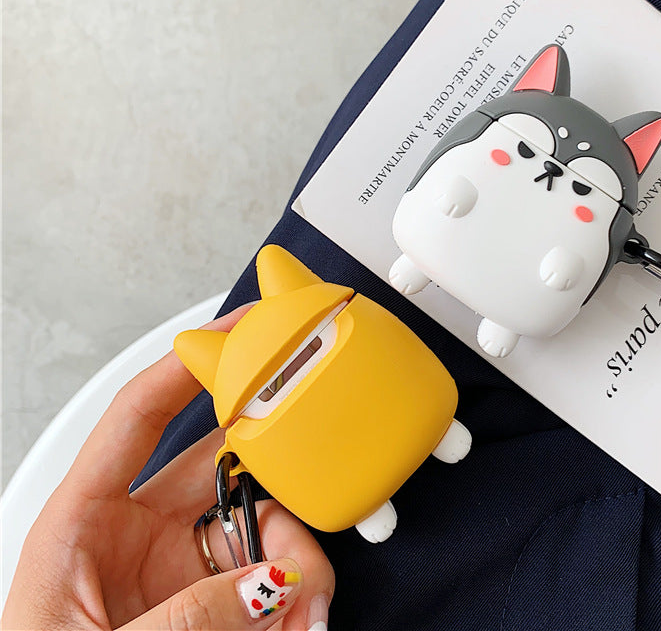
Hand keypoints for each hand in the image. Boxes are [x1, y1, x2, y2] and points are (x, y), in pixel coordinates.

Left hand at [2, 305, 334, 629]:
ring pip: (259, 526)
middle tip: (307, 508)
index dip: (186, 363)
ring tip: (306, 610)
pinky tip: (299, 624)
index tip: (234, 331)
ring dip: (294, 561)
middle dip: (273, 482)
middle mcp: (136, 530)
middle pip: (224, 469)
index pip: (139, 413)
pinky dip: (295, 597)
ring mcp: (179, 565)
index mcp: (84, 518)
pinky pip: (268, 577)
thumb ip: (186, 616)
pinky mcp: (212, 601)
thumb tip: (270, 581)